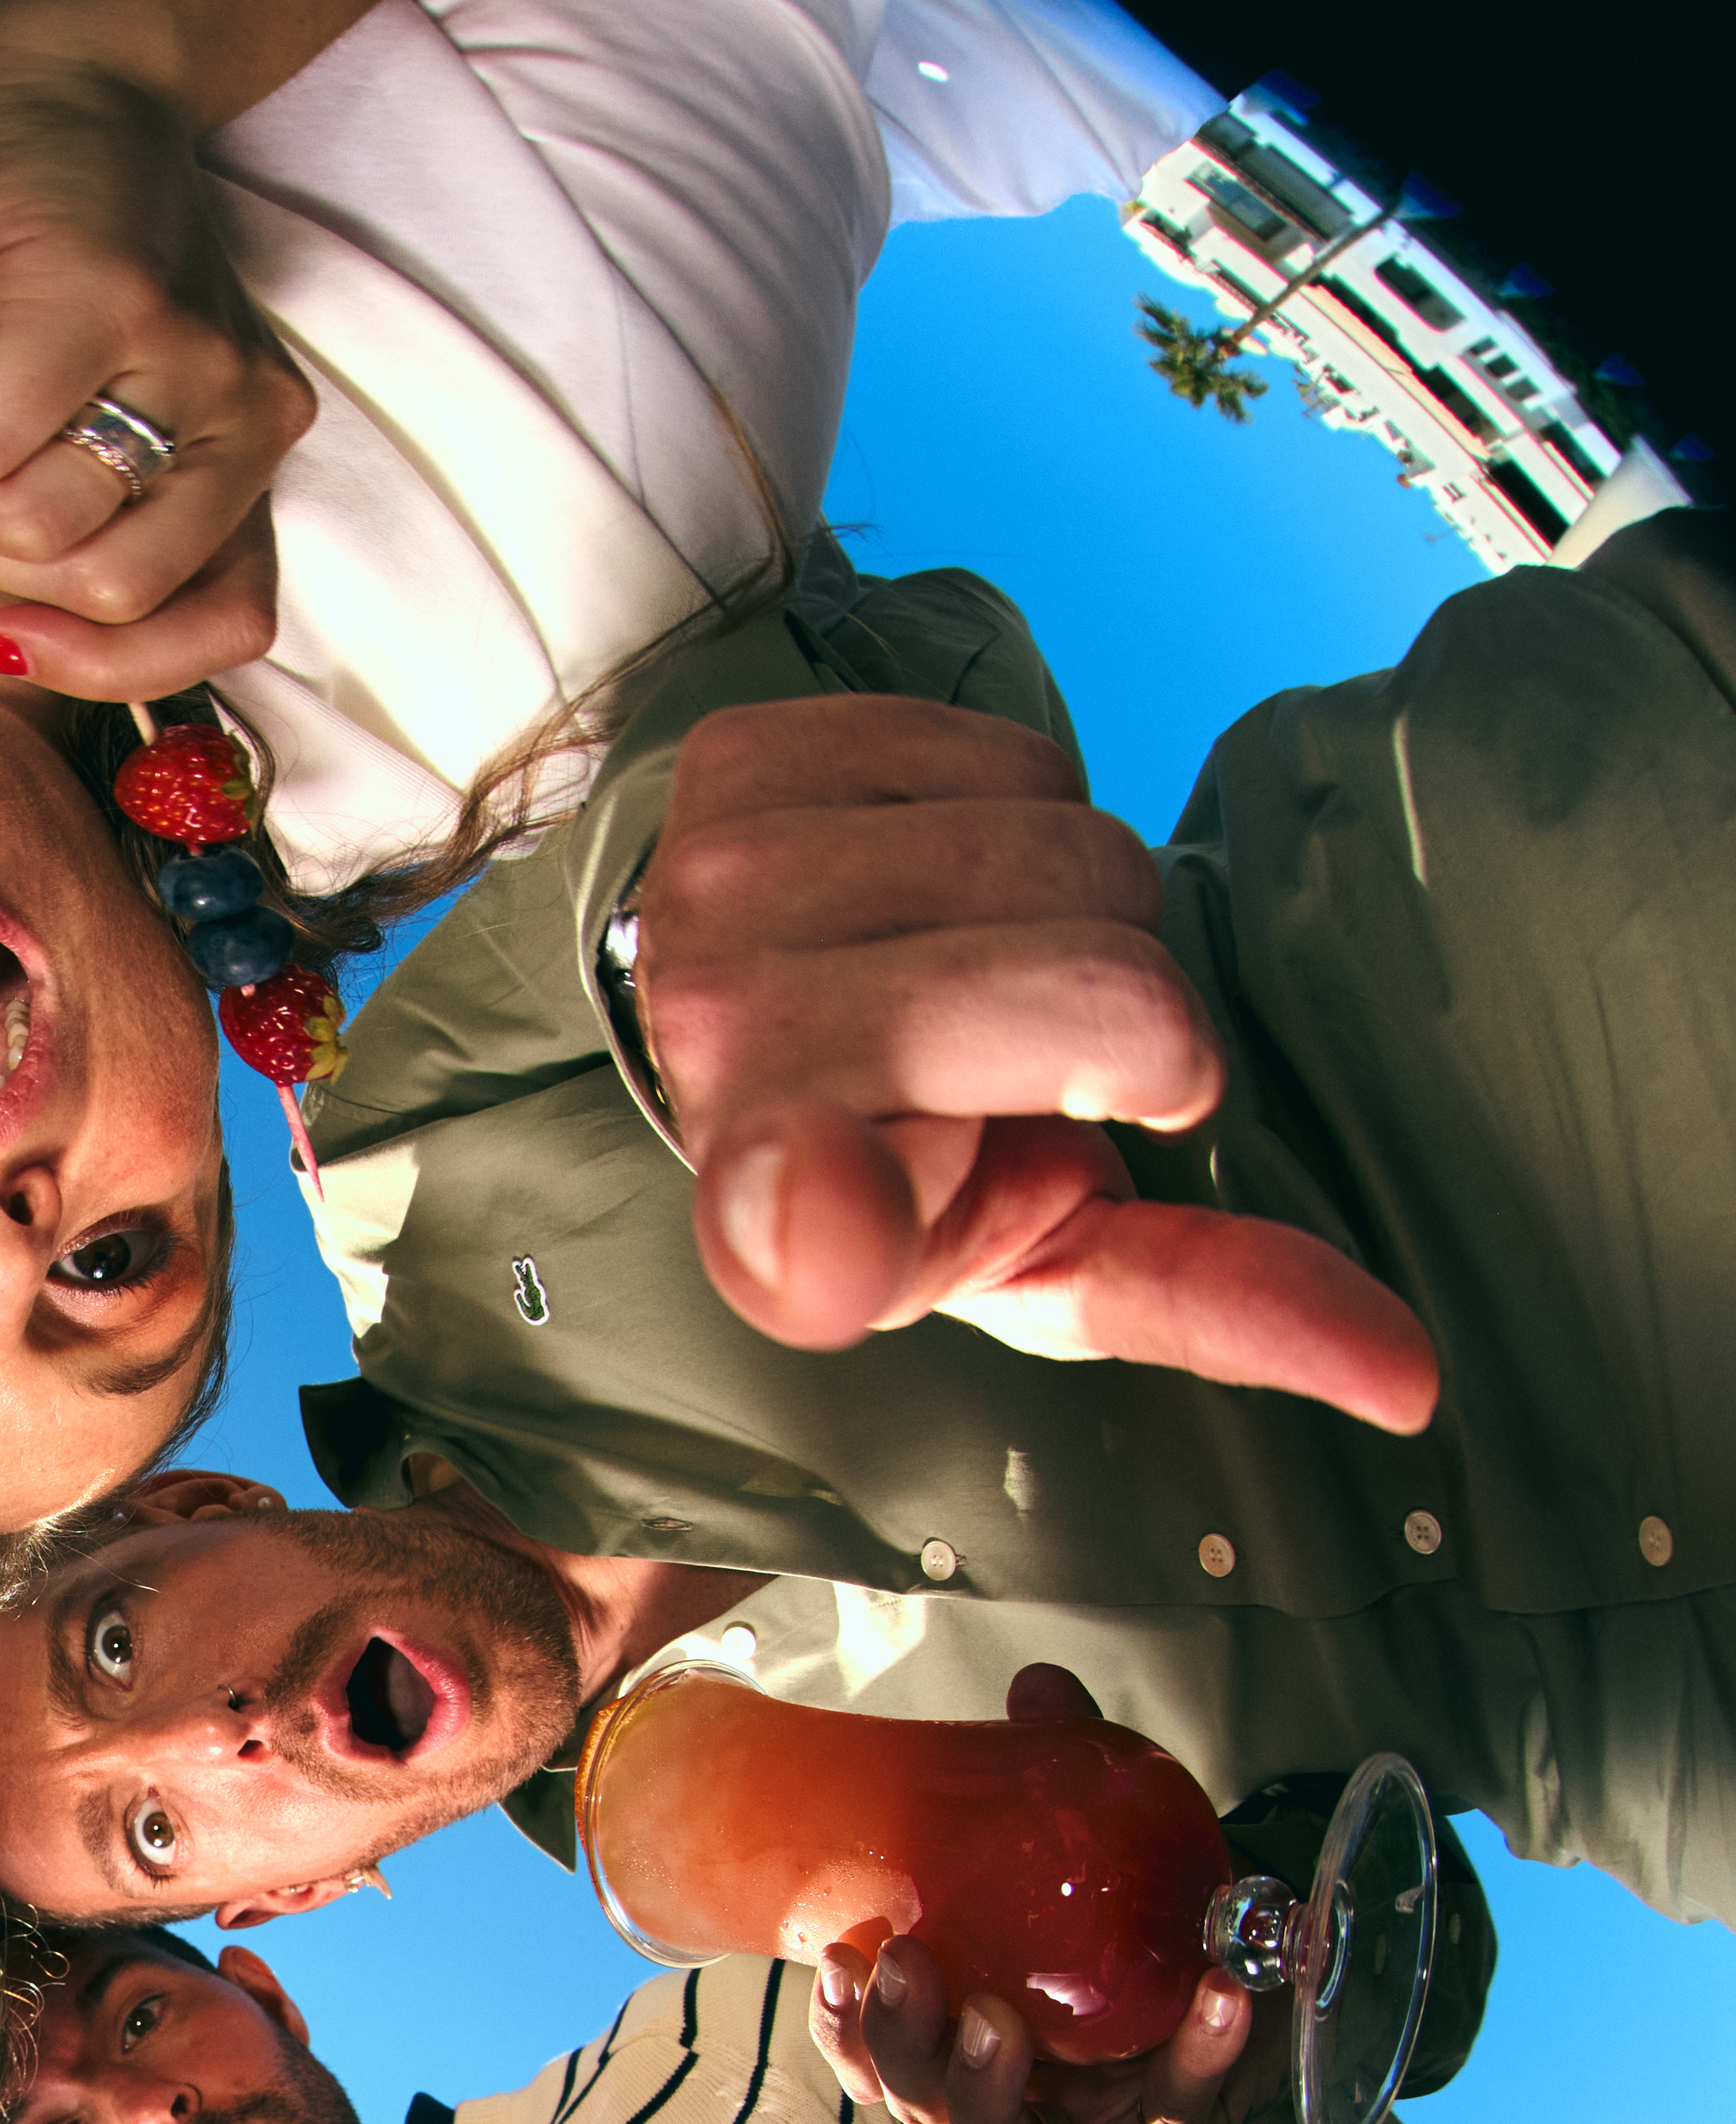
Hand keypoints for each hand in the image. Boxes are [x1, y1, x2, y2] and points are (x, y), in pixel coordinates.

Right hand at [0, 47, 313, 682]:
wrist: (55, 82)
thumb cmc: (37, 273)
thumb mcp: (69, 436)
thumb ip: (71, 541)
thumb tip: (3, 650)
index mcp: (248, 462)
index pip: (223, 626)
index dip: (95, 660)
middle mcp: (245, 412)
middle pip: (99, 589)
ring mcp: (186, 349)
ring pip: (30, 523)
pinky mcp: (102, 291)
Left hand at [633, 695, 1440, 1431]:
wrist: (741, 1018)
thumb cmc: (909, 1158)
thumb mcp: (1042, 1255)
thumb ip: (1206, 1302)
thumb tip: (1407, 1374)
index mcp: (781, 1231)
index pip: (813, 1225)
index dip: (843, 1221)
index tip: (844, 1237)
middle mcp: (723, 1045)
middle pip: (1105, 984)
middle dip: (1133, 1014)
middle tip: (1047, 1058)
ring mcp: (715, 885)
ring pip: (1069, 842)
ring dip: (1075, 905)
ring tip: (990, 968)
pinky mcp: (733, 758)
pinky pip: (1004, 749)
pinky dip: (1013, 809)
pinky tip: (943, 885)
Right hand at [807, 1670, 1277, 2123]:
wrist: (1258, 1953)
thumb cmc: (1145, 1906)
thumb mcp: (1093, 1833)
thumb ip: (1057, 1768)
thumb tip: (1036, 1688)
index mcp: (959, 2037)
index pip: (871, 2056)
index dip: (844, 2024)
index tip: (843, 1955)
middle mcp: (1007, 2099)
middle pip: (925, 2110)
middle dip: (904, 2048)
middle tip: (913, 1969)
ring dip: (986, 2091)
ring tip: (998, 2018)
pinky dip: (1195, 2064)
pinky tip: (1215, 1995)